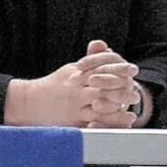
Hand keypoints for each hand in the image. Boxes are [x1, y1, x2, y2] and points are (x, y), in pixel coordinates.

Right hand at [3, 39, 140, 127]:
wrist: (30, 101)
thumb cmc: (55, 85)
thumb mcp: (72, 69)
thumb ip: (90, 59)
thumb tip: (101, 44)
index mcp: (78, 73)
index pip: (101, 68)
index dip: (118, 68)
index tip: (132, 69)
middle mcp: (76, 87)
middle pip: (103, 85)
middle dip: (121, 88)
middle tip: (136, 91)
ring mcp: (74, 104)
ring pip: (99, 104)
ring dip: (117, 106)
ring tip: (132, 108)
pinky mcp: (72, 119)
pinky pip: (91, 120)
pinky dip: (106, 121)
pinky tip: (117, 122)